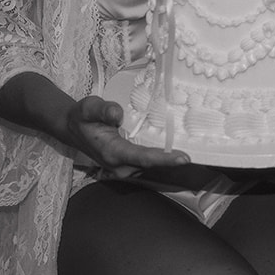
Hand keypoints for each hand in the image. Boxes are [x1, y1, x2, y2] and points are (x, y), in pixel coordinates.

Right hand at [63, 94, 189, 174]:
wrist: (72, 128)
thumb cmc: (82, 116)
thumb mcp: (88, 107)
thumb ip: (102, 109)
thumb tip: (117, 113)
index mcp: (112, 153)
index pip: (143, 157)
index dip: (165, 159)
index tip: (185, 157)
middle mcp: (120, 166)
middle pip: (153, 165)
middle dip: (174, 160)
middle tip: (202, 152)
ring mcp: (124, 168)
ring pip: (153, 166)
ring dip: (171, 160)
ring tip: (196, 148)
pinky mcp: (128, 165)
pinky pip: (149, 163)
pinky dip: (163, 157)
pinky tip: (179, 148)